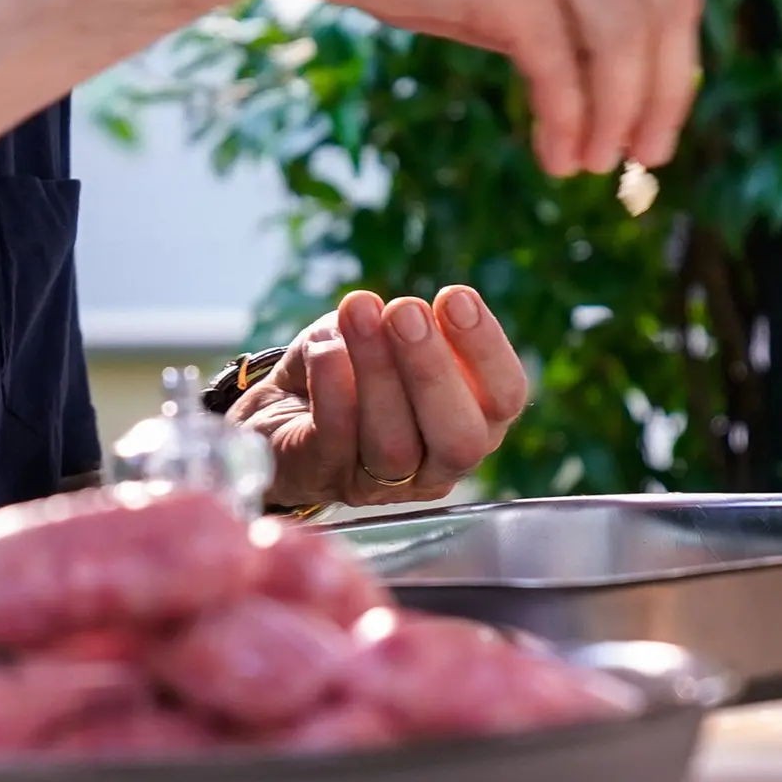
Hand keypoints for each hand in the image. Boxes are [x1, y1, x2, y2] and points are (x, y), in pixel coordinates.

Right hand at [177, 0, 704, 179]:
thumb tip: (601, 83)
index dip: (674, 60)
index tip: (656, 115)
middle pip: (665, 15)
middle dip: (666, 97)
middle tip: (644, 158)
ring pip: (625, 49)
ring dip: (618, 119)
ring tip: (591, 166)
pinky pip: (564, 72)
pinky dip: (568, 124)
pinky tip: (556, 156)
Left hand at [232, 285, 534, 510]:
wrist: (277, 411)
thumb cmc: (347, 369)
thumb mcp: (384, 336)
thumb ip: (406, 328)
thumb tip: (408, 314)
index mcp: (471, 423)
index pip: (504, 400)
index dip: (486, 349)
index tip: (455, 297)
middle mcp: (436, 466)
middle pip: (459, 440)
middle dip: (433, 370)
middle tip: (406, 312)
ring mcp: (380, 484)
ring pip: (394, 446)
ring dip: (377, 370)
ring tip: (359, 312)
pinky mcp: (324, 478)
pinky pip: (335, 440)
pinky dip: (332, 387)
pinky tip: (326, 347)